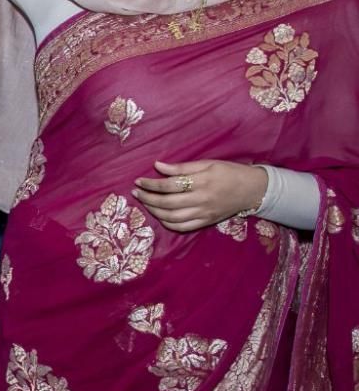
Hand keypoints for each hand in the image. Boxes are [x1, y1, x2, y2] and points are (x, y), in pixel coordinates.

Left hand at [134, 159, 266, 233]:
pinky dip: (168, 223)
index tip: (138, 181)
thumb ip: (182, 167)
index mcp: (202, 182)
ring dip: (154, 211)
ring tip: (145, 203)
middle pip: (167, 203)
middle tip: (136, 193)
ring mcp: (204, 213)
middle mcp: (202, 199)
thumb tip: (158, 166)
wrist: (253, 189)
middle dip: (148, 198)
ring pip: (172, 217)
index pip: (170, 185)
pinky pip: (183, 227)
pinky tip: (160, 216)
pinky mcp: (206, 222)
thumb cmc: (230, 172)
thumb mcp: (208, 164)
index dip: (151, 184)